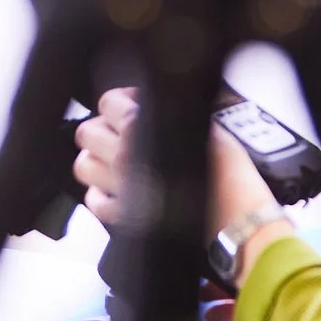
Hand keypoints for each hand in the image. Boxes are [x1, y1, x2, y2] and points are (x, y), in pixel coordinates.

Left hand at [74, 87, 293, 250]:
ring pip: (83, 166)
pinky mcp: (124, 216)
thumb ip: (180, 114)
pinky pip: (95, 202)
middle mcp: (124, 156)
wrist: (237, 220)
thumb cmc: (231, 176)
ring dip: (96, 161)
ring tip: (116, 162)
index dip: (122, 100)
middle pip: (87, 132)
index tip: (137, 106)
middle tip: (121, 133)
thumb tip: (168, 105)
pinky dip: (102, 195)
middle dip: (102, 129)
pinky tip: (119, 190)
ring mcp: (120, 187)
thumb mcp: (211, 128)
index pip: (108, 102)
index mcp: (143, 128)